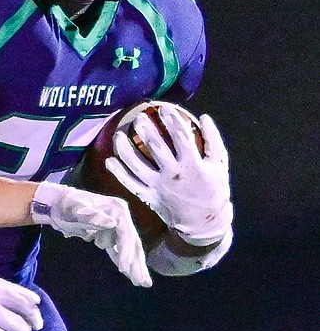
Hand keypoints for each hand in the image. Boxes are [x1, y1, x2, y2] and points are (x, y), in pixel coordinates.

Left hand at [30, 182, 151, 286]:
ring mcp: (116, 226)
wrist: (57, 203)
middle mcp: (120, 217)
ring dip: (135, 265)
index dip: (126, 251)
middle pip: (131, 242)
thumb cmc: (66, 205)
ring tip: (143, 283)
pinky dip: (123, 260)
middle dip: (136, 263)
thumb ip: (92, 216)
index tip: (124, 268)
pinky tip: (130, 274)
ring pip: (128, 248)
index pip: (125, 234)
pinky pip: (118, 249)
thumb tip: (112, 223)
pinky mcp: (109, 233)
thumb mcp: (76, 208)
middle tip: (143, 282)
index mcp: (116, 210)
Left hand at [106, 110, 231, 246]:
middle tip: (138, 117)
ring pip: (136, 164)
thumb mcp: (220, 165)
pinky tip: (109, 160)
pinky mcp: (148, 197)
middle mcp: (173, 174)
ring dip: (124, 148)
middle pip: (155, 147)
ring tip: (118, 135)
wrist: (204, 223)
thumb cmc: (213, 190)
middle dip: (145, 129)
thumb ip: (213, 140)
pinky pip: (129, 183)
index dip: (171, 120)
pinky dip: (118, 172)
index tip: (163, 108)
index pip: (180, 136)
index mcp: (193, 165)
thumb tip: (203, 116)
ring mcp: (158, 186)